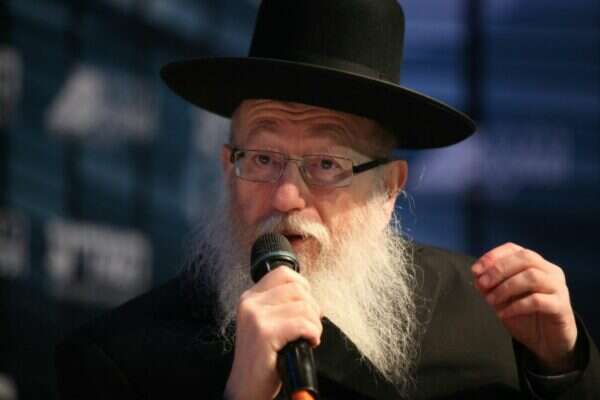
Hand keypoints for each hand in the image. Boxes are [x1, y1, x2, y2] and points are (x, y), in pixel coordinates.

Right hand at [224, 267, 322, 399]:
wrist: (246, 388)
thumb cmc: (264, 359)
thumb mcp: (268, 323)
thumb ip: (282, 305)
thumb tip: (311, 296)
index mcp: (250, 297)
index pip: (284, 273)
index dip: (303, 288)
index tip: (306, 308)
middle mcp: (250, 302)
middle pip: (298, 289)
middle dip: (312, 309)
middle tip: (308, 328)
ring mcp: (256, 316)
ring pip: (304, 306)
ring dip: (314, 324)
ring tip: (307, 338)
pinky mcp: (264, 332)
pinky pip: (303, 323)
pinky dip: (313, 334)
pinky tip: (308, 343)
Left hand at [471, 242, 577, 372]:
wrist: (548, 342)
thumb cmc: (524, 315)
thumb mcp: (502, 298)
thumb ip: (490, 286)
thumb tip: (476, 277)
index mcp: (535, 263)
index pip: (513, 249)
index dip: (492, 257)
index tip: (475, 270)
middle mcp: (550, 271)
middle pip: (525, 258)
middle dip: (499, 269)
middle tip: (482, 284)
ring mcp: (558, 287)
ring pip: (532, 277)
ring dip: (506, 287)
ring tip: (490, 301)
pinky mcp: (561, 306)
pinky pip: (538, 300)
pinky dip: (516, 306)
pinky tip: (503, 314)